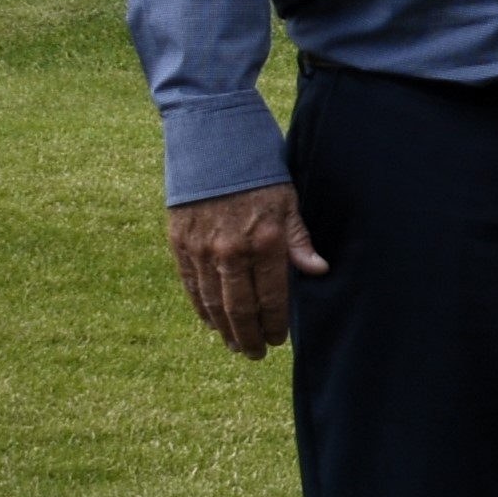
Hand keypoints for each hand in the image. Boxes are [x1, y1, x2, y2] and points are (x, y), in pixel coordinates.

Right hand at [166, 185, 326, 357]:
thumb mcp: (289, 201)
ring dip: (224, 328)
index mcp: (264, 241)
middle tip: (256, 354)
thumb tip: (318, 272)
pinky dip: (200, 307)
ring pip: (212, 301)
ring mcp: (201, 248)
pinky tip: (210, 322)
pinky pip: (190, 284)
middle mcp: (230, 250)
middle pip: (239, 307)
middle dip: (249, 335)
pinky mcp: (179, 242)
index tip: (279, 340)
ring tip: (235, 345)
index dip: (274, 323)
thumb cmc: (259, 171)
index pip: (271, 296)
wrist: (212, 142)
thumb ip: (299, 241)